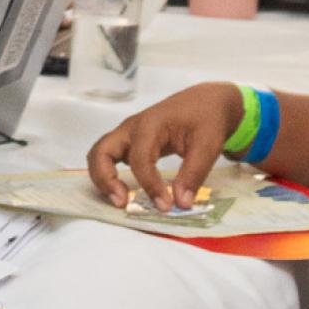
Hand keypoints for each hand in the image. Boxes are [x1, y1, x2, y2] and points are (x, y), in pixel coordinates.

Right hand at [87, 81, 244, 210]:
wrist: (208, 101)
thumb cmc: (207, 118)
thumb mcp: (208, 145)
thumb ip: (193, 174)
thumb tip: (181, 203)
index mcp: (151, 124)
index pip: (140, 159)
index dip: (150, 185)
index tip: (166, 206)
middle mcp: (133, 128)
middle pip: (101, 151)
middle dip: (105, 179)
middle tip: (122, 203)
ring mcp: (128, 134)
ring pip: (100, 155)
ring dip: (103, 179)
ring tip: (121, 201)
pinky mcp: (131, 142)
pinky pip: (109, 158)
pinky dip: (109, 175)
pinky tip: (126, 192)